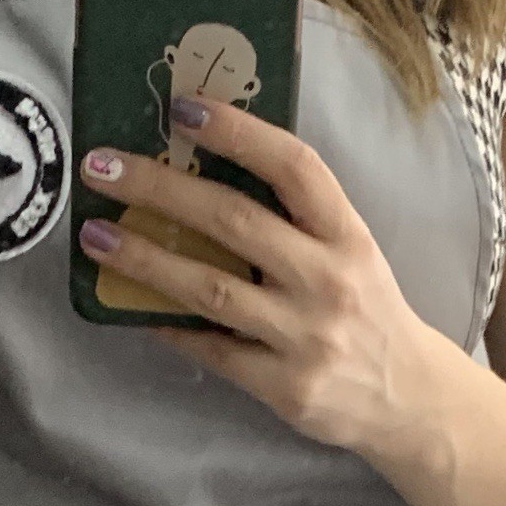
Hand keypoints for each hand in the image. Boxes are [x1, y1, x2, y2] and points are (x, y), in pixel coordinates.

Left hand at [79, 99, 444, 458]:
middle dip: (159, 189)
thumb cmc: (367, 309)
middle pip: (234, 221)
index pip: (294, 167)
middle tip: (101, 168)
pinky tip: (131, 306)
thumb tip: (202, 172)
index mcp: (347, 235)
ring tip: (96, 237)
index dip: (239, 132)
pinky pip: (212, 349)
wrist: (409, 398)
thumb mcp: (349, 252)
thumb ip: (294, 219)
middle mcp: (329, 279)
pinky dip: (168, 324)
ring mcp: (306, 336)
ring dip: (144, 259)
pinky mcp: (286, 386)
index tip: (183, 108)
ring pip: (209, 287)